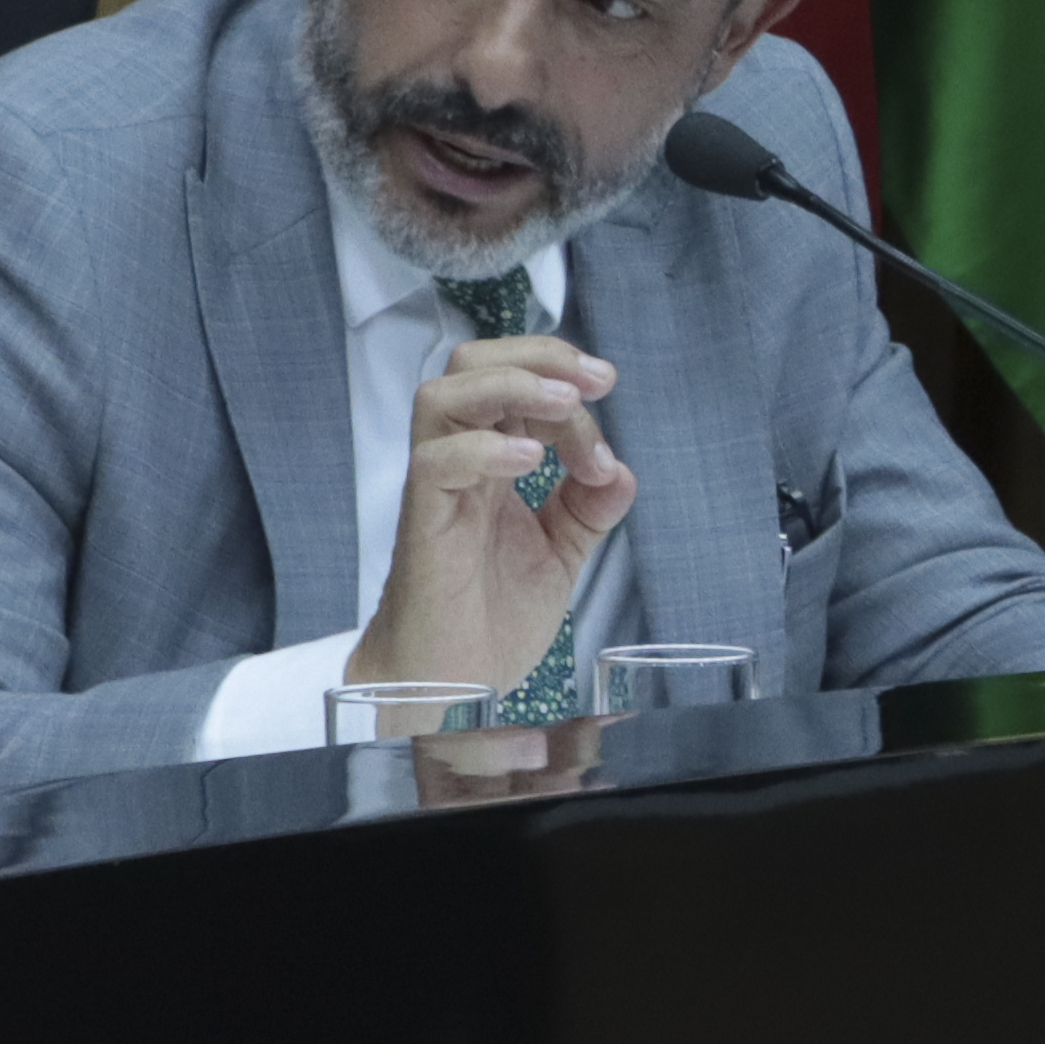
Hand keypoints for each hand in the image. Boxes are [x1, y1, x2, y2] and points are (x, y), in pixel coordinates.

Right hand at [361, 332, 628, 696]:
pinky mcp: (422, 525)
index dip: (568, 382)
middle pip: (471, 364)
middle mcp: (460, 464)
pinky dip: (484, 448)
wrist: (453, 687)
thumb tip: (621, 470)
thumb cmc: (490, 621)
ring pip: (442, 396)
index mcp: (490, 462)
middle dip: (539, 356)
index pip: (518, 383)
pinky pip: (434, 463)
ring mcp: (437, 490)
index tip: (610, 406)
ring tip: (563, 405)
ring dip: (510, 385)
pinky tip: (529, 461)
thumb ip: (588, 509)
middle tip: (595, 381)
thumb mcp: (559, 555)